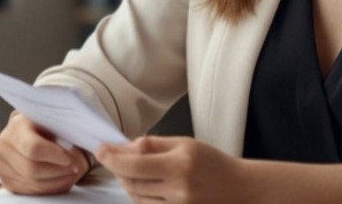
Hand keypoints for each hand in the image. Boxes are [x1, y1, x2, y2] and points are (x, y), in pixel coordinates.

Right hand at [0, 113, 90, 194]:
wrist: (29, 132)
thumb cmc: (46, 125)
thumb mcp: (54, 120)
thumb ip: (64, 131)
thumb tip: (74, 153)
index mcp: (16, 128)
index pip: (33, 148)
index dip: (54, 156)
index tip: (69, 158)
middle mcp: (4, 148)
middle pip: (32, 170)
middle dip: (58, 171)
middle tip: (75, 168)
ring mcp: (2, 167)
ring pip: (33, 184)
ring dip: (57, 182)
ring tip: (70, 174)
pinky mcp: (7, 182)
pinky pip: (31, 192)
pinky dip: (50, 188)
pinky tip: (60, 179)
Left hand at [96, 136, 246, 203]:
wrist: (241, 190)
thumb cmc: (213, 164)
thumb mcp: (184, 144)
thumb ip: (153, 145)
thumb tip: (124, 148)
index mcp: (179, 165)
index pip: (133, 164)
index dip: (111, 158)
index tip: (100, 150)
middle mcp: (177, 189)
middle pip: (131, 182)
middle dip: (117, 169)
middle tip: (112, 157)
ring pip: (136, 198)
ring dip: (127, 183)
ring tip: (130, 170)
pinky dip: (138, 196)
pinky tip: (142, 186)